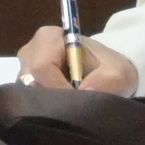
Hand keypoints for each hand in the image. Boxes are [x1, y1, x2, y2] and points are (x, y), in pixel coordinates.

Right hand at [17, 28, 137, 93]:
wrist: (108, 71)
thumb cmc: (110, 68)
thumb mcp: (118, 73)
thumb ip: (105, 81)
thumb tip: (84, 91)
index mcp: (49, 38)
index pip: (42, 67)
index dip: (57, 88)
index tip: (77, 100)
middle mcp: (31, 49)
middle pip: (30, 79)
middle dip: (51, 96)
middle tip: (73, 106)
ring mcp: (26, 65)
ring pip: (27, 90)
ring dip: (48, 101)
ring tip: (70, 105)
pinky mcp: (26, 80)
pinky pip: (28, 96)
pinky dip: (45, 103)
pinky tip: (62, 104)